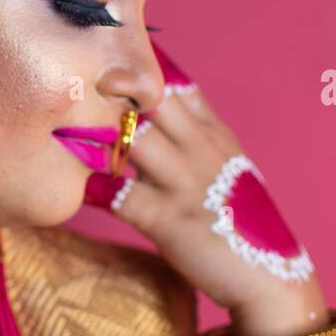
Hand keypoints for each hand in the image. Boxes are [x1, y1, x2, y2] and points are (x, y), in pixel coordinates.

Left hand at [84, 40, 326, 325]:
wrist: (269, 275)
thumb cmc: (238, 219)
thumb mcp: (228, 165)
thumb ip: (197, 132)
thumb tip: (160, 102)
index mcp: (213, 134)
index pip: (175, 85)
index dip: (138, 70)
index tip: (101, 61)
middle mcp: (200, 149)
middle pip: (153, 99)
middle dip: (113, 89)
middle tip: (73, 88)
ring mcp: (185, 183)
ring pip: (134, 139)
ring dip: (98, 136)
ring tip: (66, 136)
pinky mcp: (168, 220)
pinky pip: (120, 196)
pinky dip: (93, 189)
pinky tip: (77, 186)